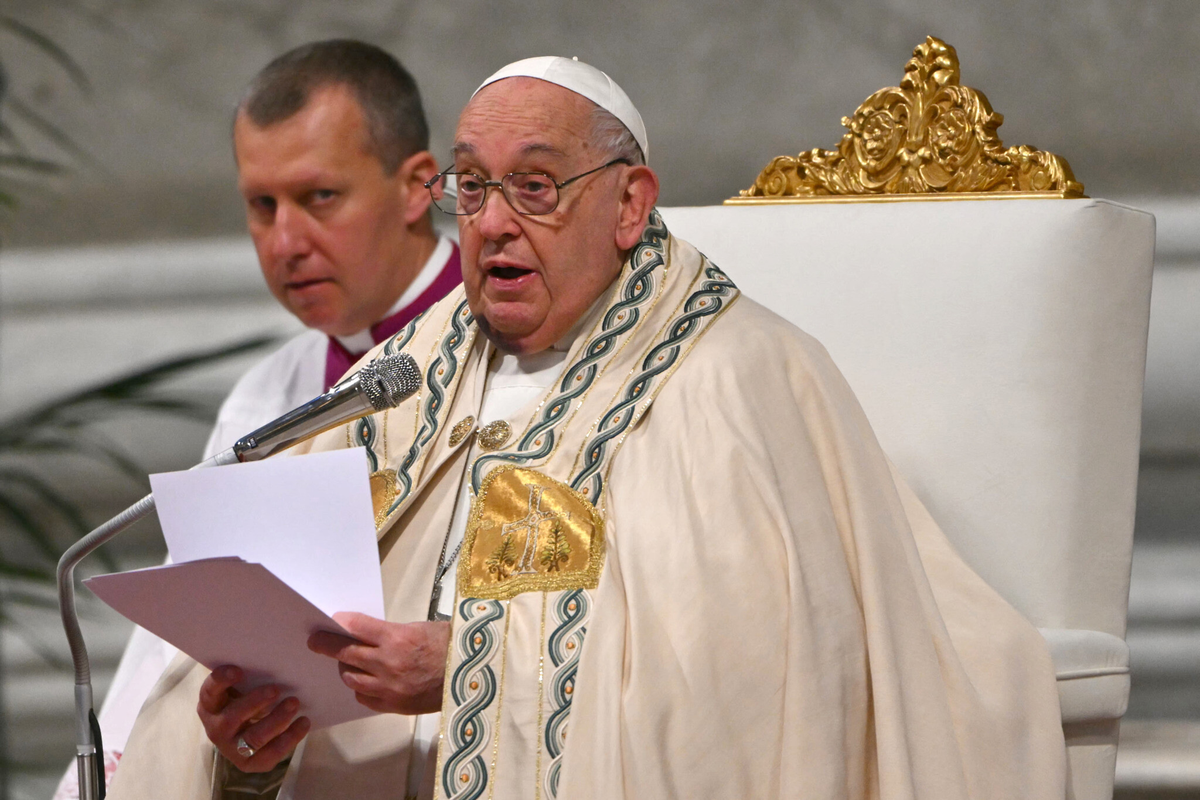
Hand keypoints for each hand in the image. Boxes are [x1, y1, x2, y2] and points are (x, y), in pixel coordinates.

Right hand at [197, 665, 309, 771]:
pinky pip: (270, 754)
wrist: (242, 734)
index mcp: (211, 705)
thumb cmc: (245, 700)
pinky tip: (303, 722)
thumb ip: (250, 676)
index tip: (239, 671)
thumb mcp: (241, 688)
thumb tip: (277, 659)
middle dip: (255, 702)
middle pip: (232, 717)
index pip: (210, 691)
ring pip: (253, 738)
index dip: (222, 681)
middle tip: (276, 689)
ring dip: (276, 720)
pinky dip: (289, 738)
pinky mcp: (248, 763)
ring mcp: (231, 748)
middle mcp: (216, 728)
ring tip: (294, 703)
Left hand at [307, 613, 450, 713]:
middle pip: (347, 654)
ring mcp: (389, 687)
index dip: (342, 622)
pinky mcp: (394, 705)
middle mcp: (388, 664)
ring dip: (347, 668)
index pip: (358, 627)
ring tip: (348, 662)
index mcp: (398, 638)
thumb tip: (371, 635)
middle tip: (316, 642)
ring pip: (351, 678)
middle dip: (328, 645)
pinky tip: (366, 682)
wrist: (473, 676)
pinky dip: (361, 689)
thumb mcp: (422, 629)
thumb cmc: (452, 646)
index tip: (332, 620)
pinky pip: (365, 698)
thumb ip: (393, 633)